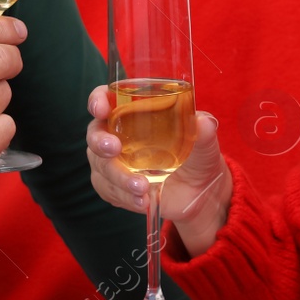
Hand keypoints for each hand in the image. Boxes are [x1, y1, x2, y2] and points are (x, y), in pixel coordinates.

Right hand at [85, 84, 231, 256]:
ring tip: (142, 188)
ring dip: (119, 178)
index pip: (107, 98)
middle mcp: (119, 135)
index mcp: (135, 113)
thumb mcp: (205, 143)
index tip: (101, 109)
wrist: (200, 192)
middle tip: (114, 149)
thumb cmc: (198, 156)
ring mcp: (115, 162)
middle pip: (95, 133)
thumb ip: (204, 131)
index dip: (98, 100)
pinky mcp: (117, 187)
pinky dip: (124, 196)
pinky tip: (142, 201)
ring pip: (101, 167)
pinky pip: (109, 190)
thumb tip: (204, 122)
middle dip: (99, 141)